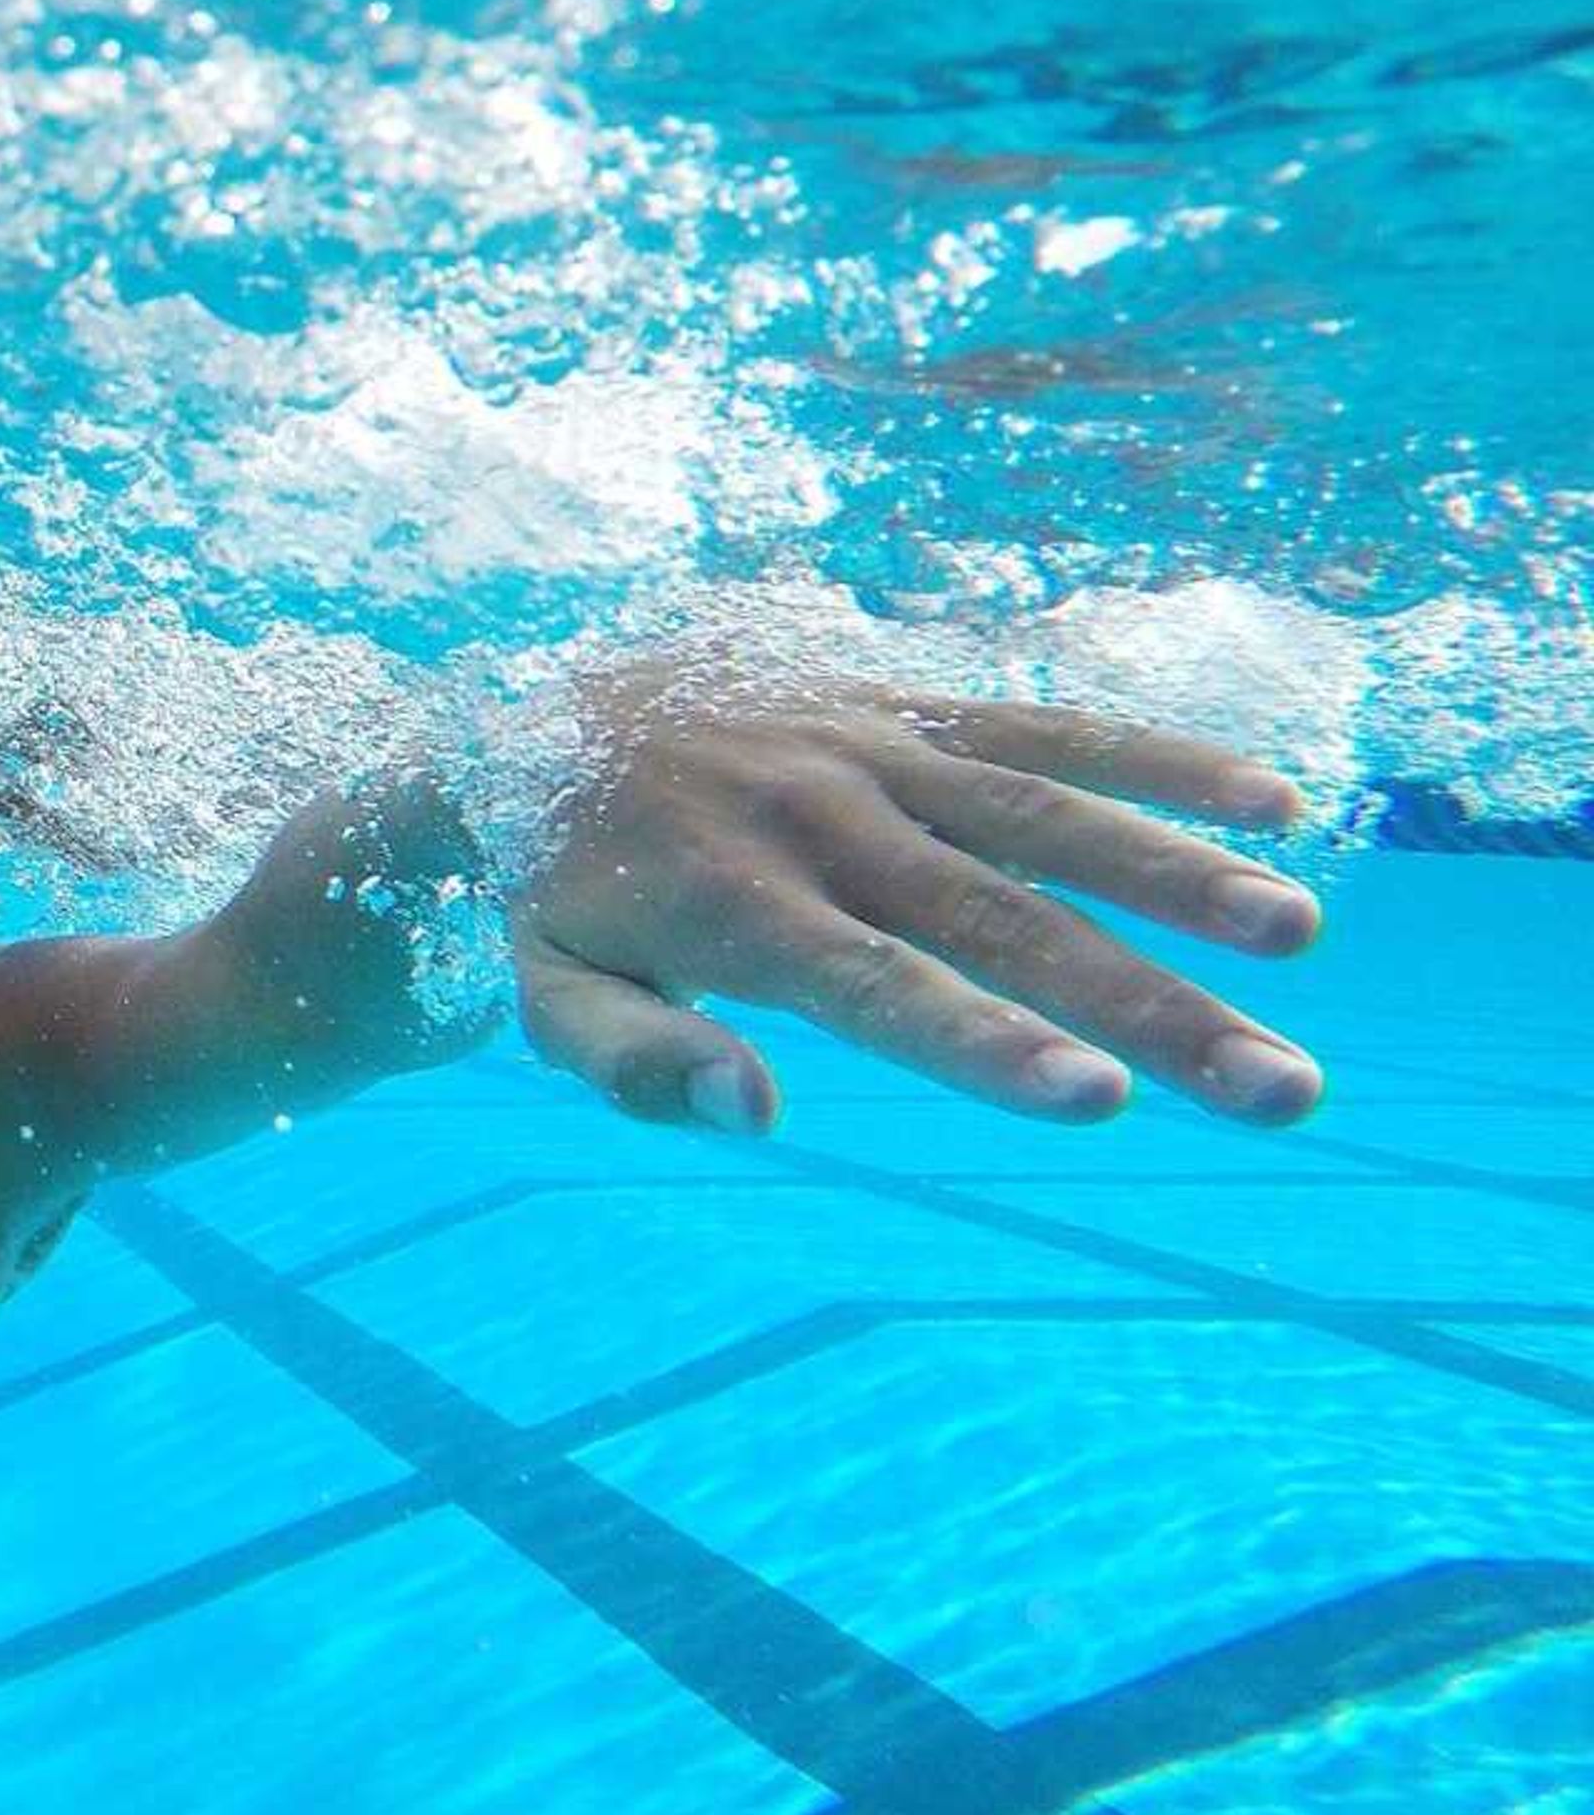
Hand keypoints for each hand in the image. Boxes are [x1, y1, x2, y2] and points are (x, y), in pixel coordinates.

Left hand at [510, 672, 1323, 1133]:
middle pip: (1003, 921)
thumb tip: (758, 1114)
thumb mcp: (544, 990)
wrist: (518, 717)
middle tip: (1280, 1086)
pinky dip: (1155, 756)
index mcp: (735, 904)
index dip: (989, 1046)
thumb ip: (638, 1061)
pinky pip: (1042, 722)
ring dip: (1179, 870)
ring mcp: (868, 748)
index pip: (884, 991)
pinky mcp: (901, 700)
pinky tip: (1277, 805)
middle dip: (1146, 1005)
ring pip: (1045, 811)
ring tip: (1297, 931)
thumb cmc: (551, 893)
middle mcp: (818, 819)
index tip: (1098, 1100)